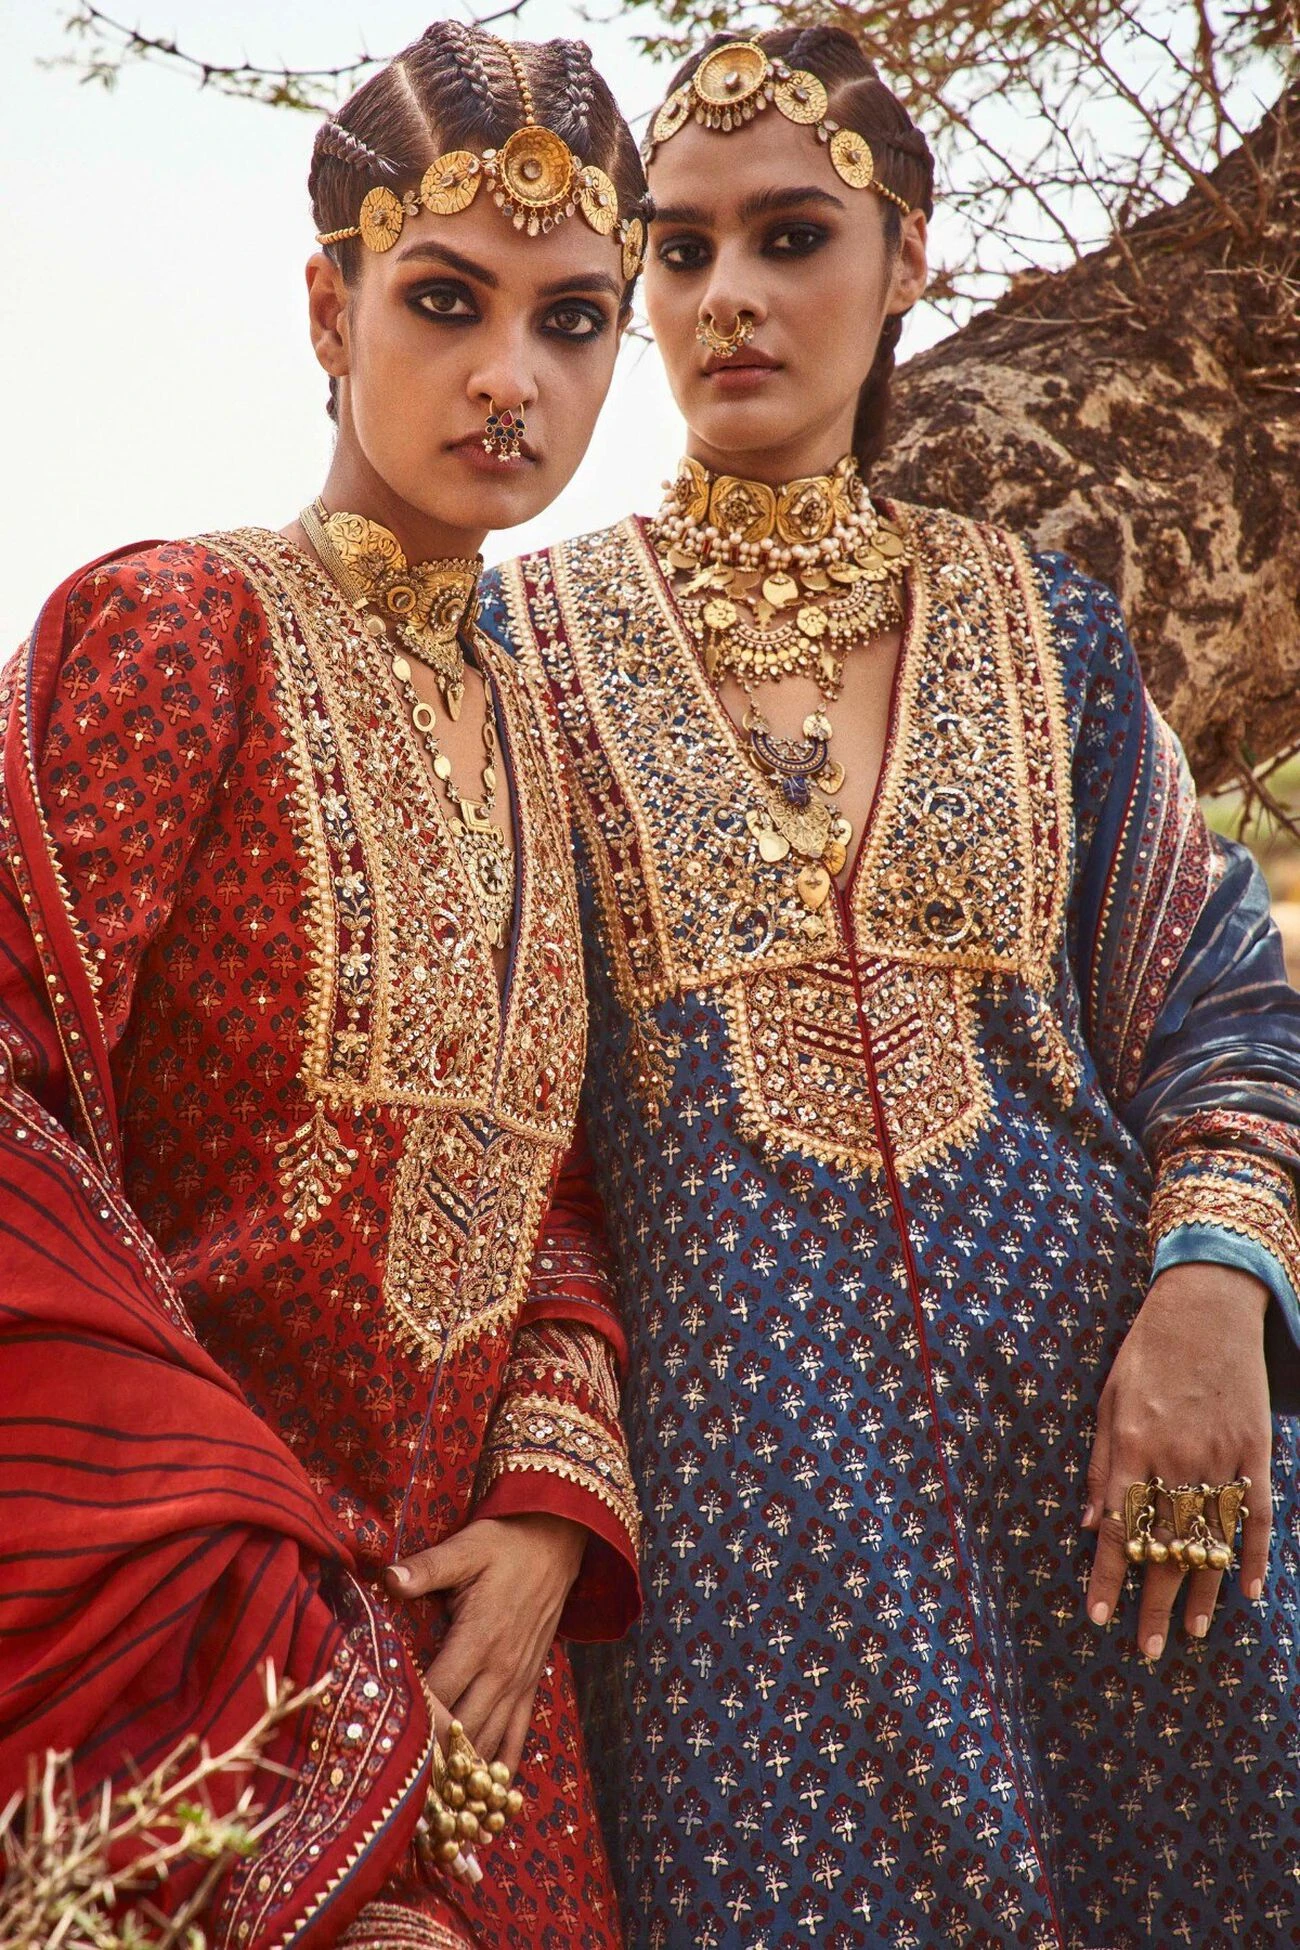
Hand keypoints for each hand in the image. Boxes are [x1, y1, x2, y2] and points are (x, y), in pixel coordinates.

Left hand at [386, 1513, 585, 1774]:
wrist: (556, 1544)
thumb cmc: (504, 1545)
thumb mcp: (466, 1548)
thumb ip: (427, 1568)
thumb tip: (388, 1577)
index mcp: (480, 1637)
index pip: (440, 1694)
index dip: (414, 1721)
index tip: (386, 1745)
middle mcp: (501, 1669)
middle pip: (462, 1728)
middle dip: (433, 1759)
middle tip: (399, 1790)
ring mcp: (519, 1681)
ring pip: (488, 1741)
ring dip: (463, 1774)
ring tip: (433, 1807)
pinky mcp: (530, 1685)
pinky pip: (517, 1737)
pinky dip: (500, 1769)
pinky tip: (485, 1800)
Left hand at [1082, 1263, 1270, 1657]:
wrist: (1206, 1307)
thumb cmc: (1148, 1353)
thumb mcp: (1108, 1399)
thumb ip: (1101, 1465)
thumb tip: (1091, 1526)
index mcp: (1131, 1444)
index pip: (1118, 1527)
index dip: (1106, 1577)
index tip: (1098, 1619)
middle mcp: (1175, 1457)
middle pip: (1164, 1545)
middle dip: (1151, 1601)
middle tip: (1144, 1649)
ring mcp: (1219, 1455)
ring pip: (1210, 1540)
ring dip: (1199, 1591)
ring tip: (1187, 1634)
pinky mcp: (1254, 1450)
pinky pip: (1255, 1514)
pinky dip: (1254, 1556)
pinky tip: (1250, 1594)